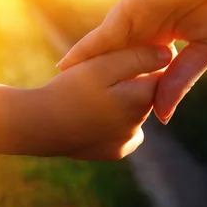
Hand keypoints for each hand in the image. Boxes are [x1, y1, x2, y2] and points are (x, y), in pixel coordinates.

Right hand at [29, 46, 171, 160]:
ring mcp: (128, 141)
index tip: (116, 59)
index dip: (139, 61)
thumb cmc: (69, 90)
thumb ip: (137, 57)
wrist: (38, 126)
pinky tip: (96, 115)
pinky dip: (115, 122)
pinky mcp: (115, 152)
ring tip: (95, 95)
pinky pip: (124, 131)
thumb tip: (168, 54)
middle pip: (146, 93)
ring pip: (135, 112)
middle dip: (131, 82)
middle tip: (101, 75)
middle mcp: (140, 123)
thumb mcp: (101, 65)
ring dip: (123, 101)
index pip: (158, 73)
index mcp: (140, 99)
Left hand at [57, 0, 206, 123]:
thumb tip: (163, 116)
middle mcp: (146, 28)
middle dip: (98, 84)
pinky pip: (104, 34)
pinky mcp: (133, 5)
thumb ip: (180, 78)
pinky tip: (66, 67)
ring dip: (84, 71)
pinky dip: (85, 51)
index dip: (128, 89)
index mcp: (165, 37)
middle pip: (117, 62)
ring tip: (63, 91)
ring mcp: (137, 16)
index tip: (112, 113)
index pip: (140, 69)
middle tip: (76, 107)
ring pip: (105, 51)